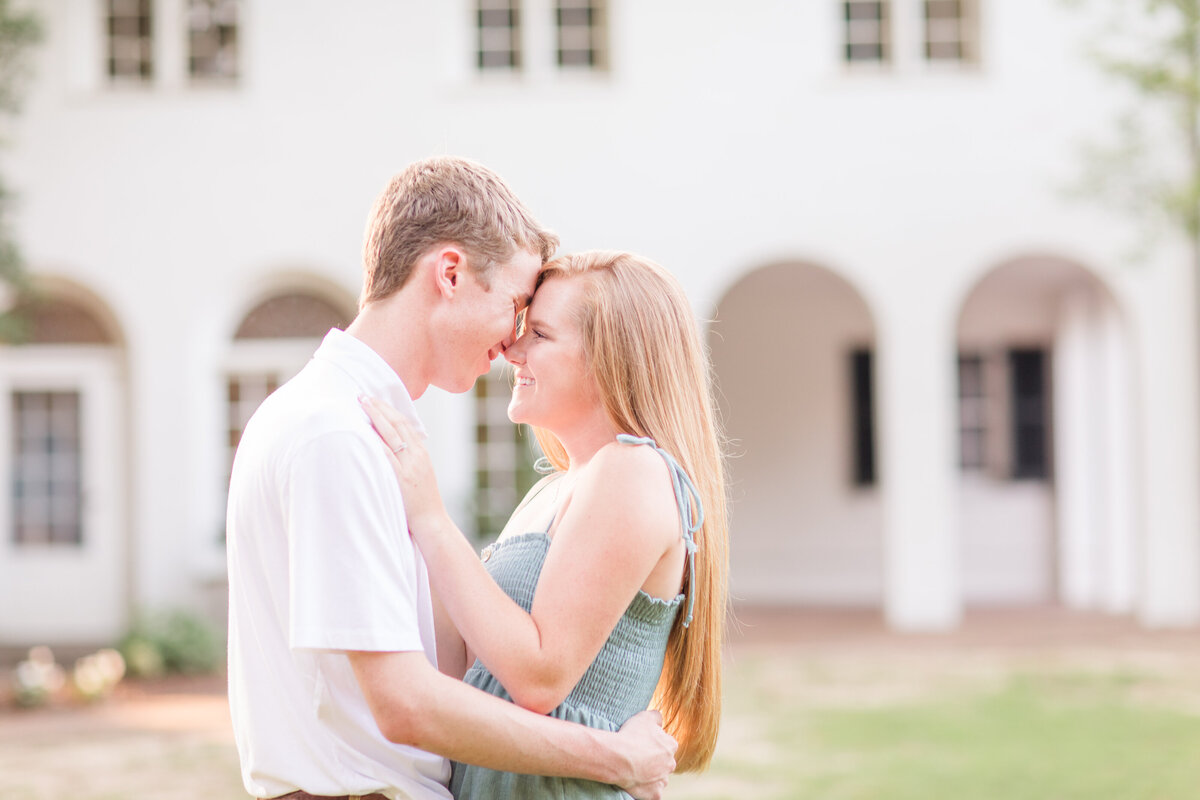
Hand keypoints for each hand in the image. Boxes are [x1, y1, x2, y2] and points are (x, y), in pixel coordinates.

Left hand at [358, 396, 447, 536]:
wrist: (432, 522)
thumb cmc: (423, 502)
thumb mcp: (420, 475)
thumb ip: (409, 460)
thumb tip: (392, 448)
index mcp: (422, 453)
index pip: (405, 424)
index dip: (390, 410)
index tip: (376, 400)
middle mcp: (417, 456)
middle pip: (397, 424)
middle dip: (379, 408)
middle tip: (363, 395)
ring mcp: (410, 466)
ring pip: (391, 435)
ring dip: (375, 417)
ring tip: (362, 404)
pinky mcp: (401, 479)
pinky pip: (386, 455)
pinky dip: (375, 441)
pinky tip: (364, 431)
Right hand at [614, 710, 677, 799]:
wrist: (619, 758)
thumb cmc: (631, 736)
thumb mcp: (645, 716)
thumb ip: (656, 717)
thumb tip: (659, 719)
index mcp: (671, 745)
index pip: (667, 744)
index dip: (654, 744)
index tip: (643, 744)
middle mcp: (670, 763)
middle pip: (664, 762)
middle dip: (655, 761)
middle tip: (638, 757)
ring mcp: (663, 780)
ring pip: (659, 778)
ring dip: (652, 775)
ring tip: (636, 770)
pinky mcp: (655, 794)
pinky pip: (653, 792)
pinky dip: (647, 789)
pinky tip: (637, 782)